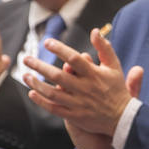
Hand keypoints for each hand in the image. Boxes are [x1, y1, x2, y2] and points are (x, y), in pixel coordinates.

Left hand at [22, 28, 139, 140]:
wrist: (123, 118)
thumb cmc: (117, 89)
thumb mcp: (114, 66)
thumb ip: (104, 48)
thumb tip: (95, 31)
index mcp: (94, 74)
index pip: (74, 58)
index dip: (59, 49)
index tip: (47, 42)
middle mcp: (85, 88)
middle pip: (58, 75)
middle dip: (40, 66)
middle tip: (26, 59)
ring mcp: (79, 103)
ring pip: (53, 93)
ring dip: (37, 84)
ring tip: (26, 75)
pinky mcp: (75, 116)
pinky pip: (54, 108)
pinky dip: (41, 101)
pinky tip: (32, 93)